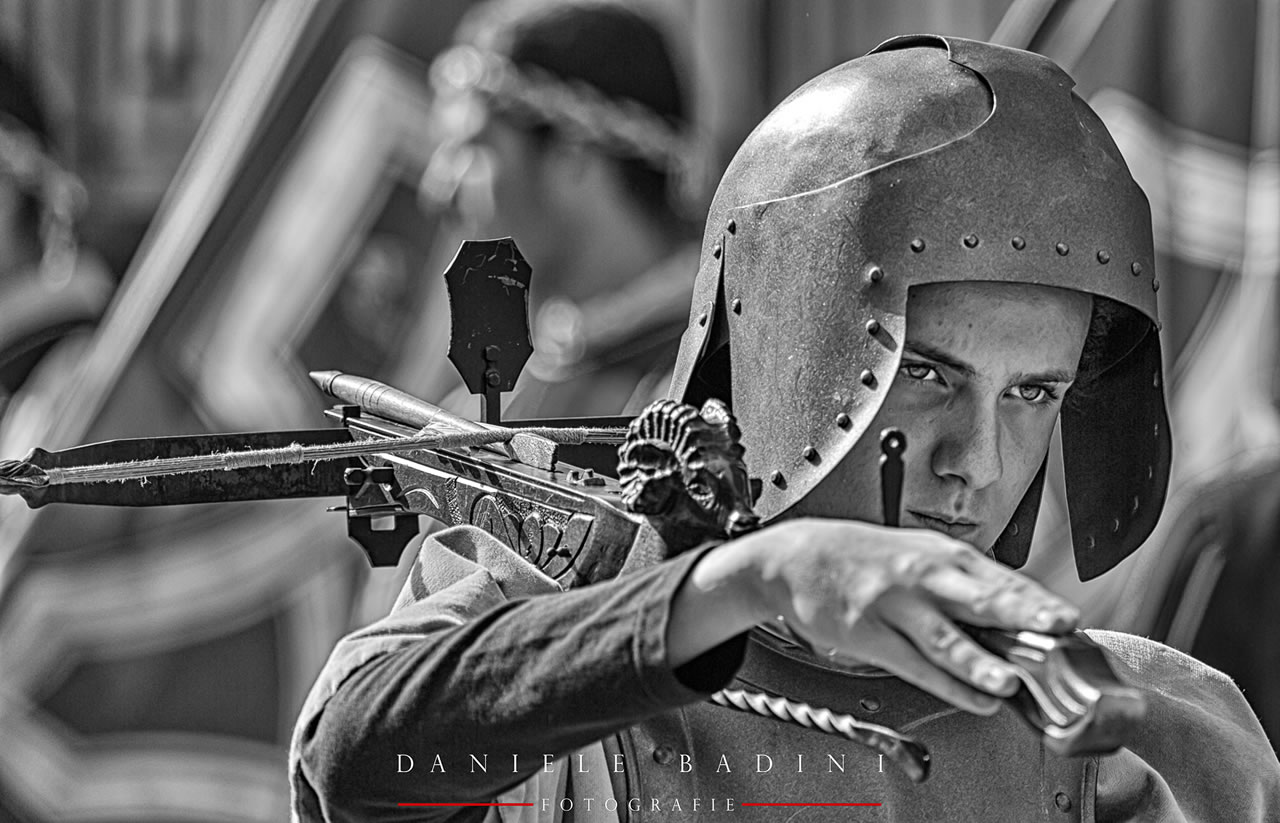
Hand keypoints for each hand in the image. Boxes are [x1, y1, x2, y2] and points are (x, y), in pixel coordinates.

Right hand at [669, 517, 1078, 714]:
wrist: (796, 558)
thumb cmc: (864, 557)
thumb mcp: (917, 553)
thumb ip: (965, 583)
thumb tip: (1020, 612)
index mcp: (942, 554)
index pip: (1000, 578)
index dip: (1037, 600)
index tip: (1072, 620)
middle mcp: (922, 576)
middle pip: (979, 597)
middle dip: (1021, 612)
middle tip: (1057, 627)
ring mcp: (894, 606)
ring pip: (943, 637)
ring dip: (978, 661)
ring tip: (1008, 681)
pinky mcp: (869, 634)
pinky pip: (914, 665)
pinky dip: (947, 685)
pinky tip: (975, 700)